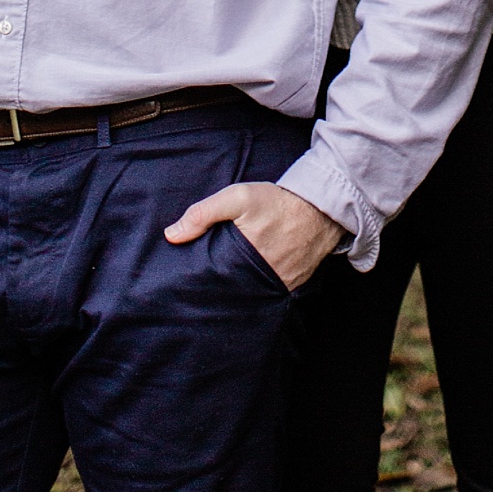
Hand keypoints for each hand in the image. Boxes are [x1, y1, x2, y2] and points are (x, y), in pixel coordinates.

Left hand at [164, 180, 345, 290]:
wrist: (321, 208)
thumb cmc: (277, 202)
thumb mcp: (237, 197)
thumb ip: (203, 214)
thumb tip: (171, 235)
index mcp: (243, 260)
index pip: (212, 282)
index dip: (199, 282)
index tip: (184, 283)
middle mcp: (261, 279)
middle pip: (229, 291)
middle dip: (215, 289)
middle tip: (199, 287)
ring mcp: (278, 286)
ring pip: (248, 294)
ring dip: (236, 290)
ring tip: (223, 284)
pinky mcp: (291, 286)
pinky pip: (268, 292)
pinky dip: (257, 288)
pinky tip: (247, 281)